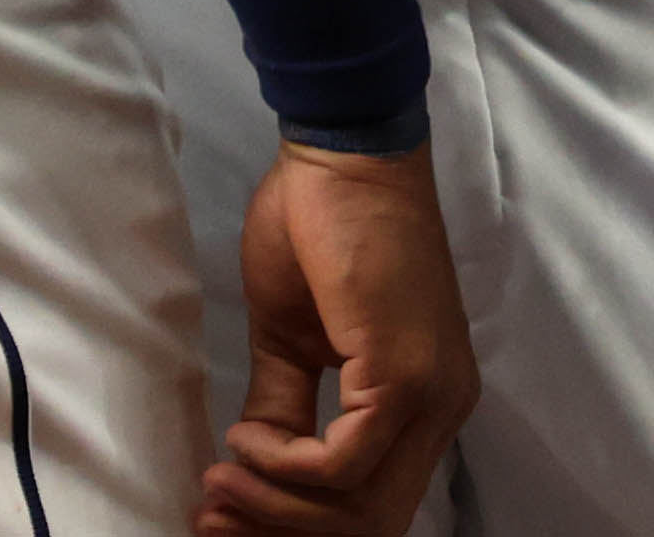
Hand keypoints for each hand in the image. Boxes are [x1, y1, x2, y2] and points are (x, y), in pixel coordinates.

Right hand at [199, 138, 475, 536]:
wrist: (341, 154)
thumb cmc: (321, 225)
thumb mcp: (292, 337)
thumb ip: (285, 406)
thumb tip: (253, 464)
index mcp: (425, 400)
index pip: (373, 505)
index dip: (296, 524)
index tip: (222, 513)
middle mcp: (443, 408)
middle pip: (370, 524)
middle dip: (282, 529)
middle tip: (210, 517)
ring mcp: (431, 395)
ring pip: (361, 509)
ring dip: (276, 507)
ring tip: (218, 483)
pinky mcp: (404, 376)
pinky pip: (344, 463)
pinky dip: (286, 466)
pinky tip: (245, 440)